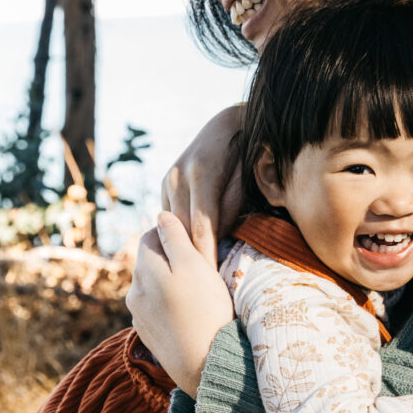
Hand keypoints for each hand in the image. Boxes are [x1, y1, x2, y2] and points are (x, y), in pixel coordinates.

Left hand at [126, 212, 234, 397]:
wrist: (204, 362)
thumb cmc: (204, 307)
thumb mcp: (193, 263)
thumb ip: (175, 237)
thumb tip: (161, 215)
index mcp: (143, 269)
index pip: (150, 235)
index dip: (172, 232)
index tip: (195, 240)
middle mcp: (134, 291)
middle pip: (150, 261)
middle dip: (170, 258)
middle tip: (200, 264)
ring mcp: (139, 316)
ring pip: (153, 285)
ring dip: (170, 282)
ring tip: (197, 290)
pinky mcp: (148, 335)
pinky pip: (157, 308)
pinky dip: (170, 303)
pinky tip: (190, 312)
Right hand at [161, 105, 244, 264]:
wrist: (229, 125)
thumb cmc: (247, 154)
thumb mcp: (246, 179)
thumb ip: (231, 207)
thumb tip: (218, 236)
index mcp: (202, 174)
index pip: (202, 226)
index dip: (206, 256)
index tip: (211, 280)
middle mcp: (178, 177)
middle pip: (182, 229)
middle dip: (191, 258)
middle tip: (201, 287)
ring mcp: (168, 179)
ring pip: (172, 224)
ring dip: (181, 248)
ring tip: (191, 276)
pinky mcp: (165, 183)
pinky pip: (170, 215)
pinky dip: (178, 233)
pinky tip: (186, 251)